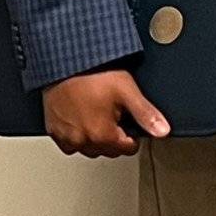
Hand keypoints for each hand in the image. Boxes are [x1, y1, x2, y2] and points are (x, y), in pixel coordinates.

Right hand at [44, 67, 167, 156]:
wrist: (64, 64)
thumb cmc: (93, 75)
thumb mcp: (127, 91)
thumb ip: (146, 114)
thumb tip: (162, 130)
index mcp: (102, 135)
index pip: (127, 149)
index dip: (133, 136)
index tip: (131, 124)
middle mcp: (82, 141)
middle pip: (108, 151)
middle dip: (115, 138)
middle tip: (115, 116)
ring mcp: (65, 137)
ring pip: (88, 149)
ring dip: (96, 139)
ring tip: (99, 116)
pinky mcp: (53, 130)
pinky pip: (69, 144)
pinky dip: (77, 137)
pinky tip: (82, 120)